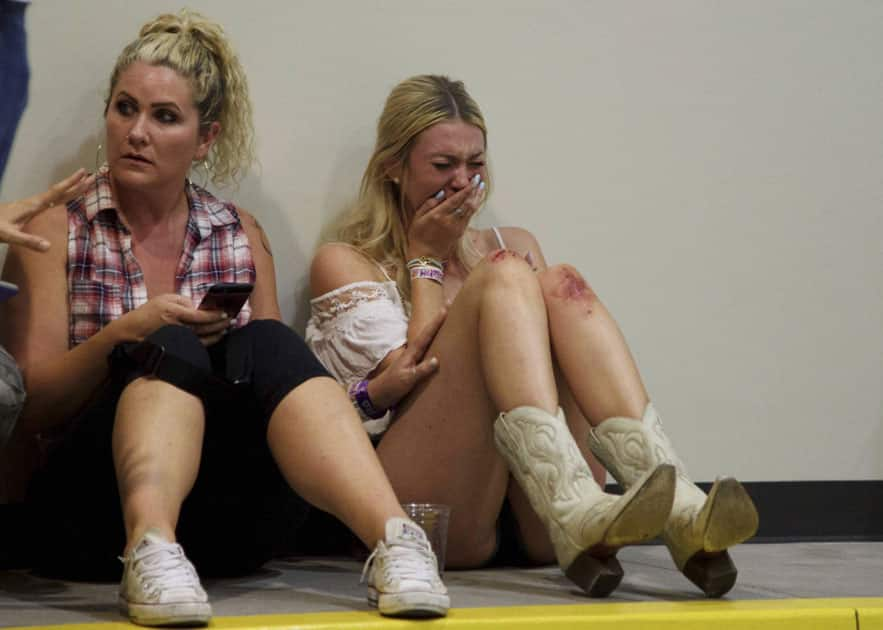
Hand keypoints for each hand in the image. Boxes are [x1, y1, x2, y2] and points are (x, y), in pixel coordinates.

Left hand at [0, 169, 93, 250]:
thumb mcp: (9, 236)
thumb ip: (28, 241)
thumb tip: (49, 247)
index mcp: (32, 206)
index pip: (56, 193)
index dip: (71, 185)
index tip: (85, 176)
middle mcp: (34, 202)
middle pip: (59, 191)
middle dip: (75, 183)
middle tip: (92, 175)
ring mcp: (30, 205)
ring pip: (55, 194)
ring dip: (70, 188)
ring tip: (83, 183)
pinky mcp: (28, 209)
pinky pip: (50, 199)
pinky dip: (61, 195)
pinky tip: (64, 197)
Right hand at [116, 294, 230, 346]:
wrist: (132, 331)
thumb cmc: (149, 312)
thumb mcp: (164, 298)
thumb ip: (183, 300)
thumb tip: (198, 307)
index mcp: (174, 313)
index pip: (200, 316)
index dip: (214, 315)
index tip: (225, 313)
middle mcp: (177, 327)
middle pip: (205, 328)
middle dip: (221, 324)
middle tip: (232, 320)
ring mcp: (177, 339)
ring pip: (203, 338)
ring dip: (217, 334)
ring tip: (227, 328)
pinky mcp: (177, 346)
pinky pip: (197, 345)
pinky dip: (209, 342)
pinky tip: (216, 337)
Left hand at [368, 308, 446, 409]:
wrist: (379, 395)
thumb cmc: (392, 386)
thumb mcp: (407, 380)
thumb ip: (421, 370)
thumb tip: (436, 360)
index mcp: (412, 353)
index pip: (427, 334)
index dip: (437, 321)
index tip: (446, 308)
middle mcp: (413, 352)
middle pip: (429, 331)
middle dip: (439, 319)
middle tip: (449, 304)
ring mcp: (414, 357)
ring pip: (429, 339)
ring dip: (438, 328)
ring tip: (448, 318)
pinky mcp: (414, 365)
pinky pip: (427, 350)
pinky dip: (435, 342)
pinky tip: (440, 341)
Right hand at [407, 175, 485, 259]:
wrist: (426, 257)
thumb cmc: (418, 236)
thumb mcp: (417, 218)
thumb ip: (429, 203)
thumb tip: (441, 192)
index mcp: (439, 215)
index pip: (457, 199)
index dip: (467, 188)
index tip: (473, 179)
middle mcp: (450, 221)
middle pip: (468, 203)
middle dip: (475, 190)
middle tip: (479, 179)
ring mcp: (457, 227)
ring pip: (471, 210)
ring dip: (477, 198)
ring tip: (481, 187)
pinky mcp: (460, 233)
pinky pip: (469, 217)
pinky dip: (474, 207)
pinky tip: (476, 200)